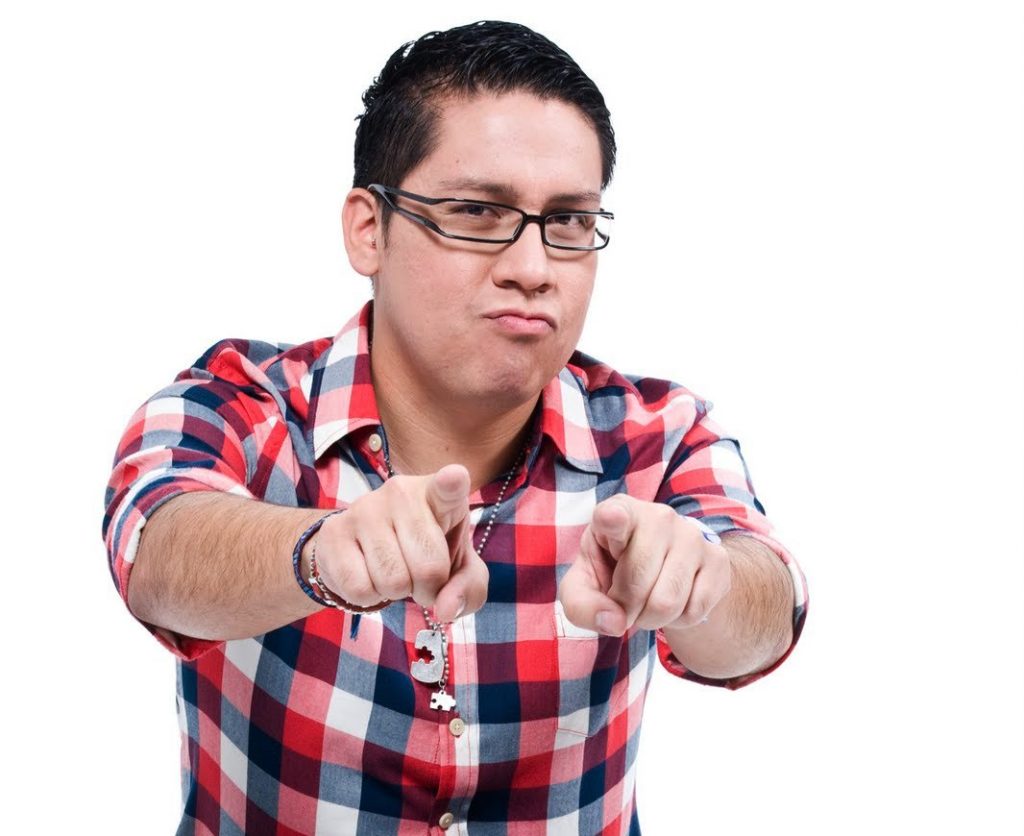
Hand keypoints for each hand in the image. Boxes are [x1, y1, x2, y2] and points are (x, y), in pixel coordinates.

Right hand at [309, 464, 486, 621]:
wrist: (364, 548)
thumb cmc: (424, 553)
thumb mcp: (458, 569)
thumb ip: (469, 589)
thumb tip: (445, 609)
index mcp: (438, 494)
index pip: (447, 487)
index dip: (452, 483)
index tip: (455, 477)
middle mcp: (401, 493)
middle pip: (428, 567)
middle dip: (428, 589)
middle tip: (420, 579)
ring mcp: (364, 508)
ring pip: (393, 581)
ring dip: (397, 593)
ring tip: (394, 572)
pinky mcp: (334, 532)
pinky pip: (359, 589)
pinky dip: (369, 597)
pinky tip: (368, 575)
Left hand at [558, 495, 730, 635]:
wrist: (663, 569)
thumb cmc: (612, 570)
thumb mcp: (584, 585)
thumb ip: (582, 605)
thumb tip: (615, 622)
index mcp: (618, 512)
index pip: (614, 514)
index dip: (612, 518)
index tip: (610, 517)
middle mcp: (658, 517)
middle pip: (637, 583)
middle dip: (627, 609)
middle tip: (625, 604)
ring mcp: (692, 536)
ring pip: (667, 602)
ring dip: (651, 619)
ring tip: (646, 604)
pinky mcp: (717, 560)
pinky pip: (695, 610)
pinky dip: (679, 621)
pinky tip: (674, 601)